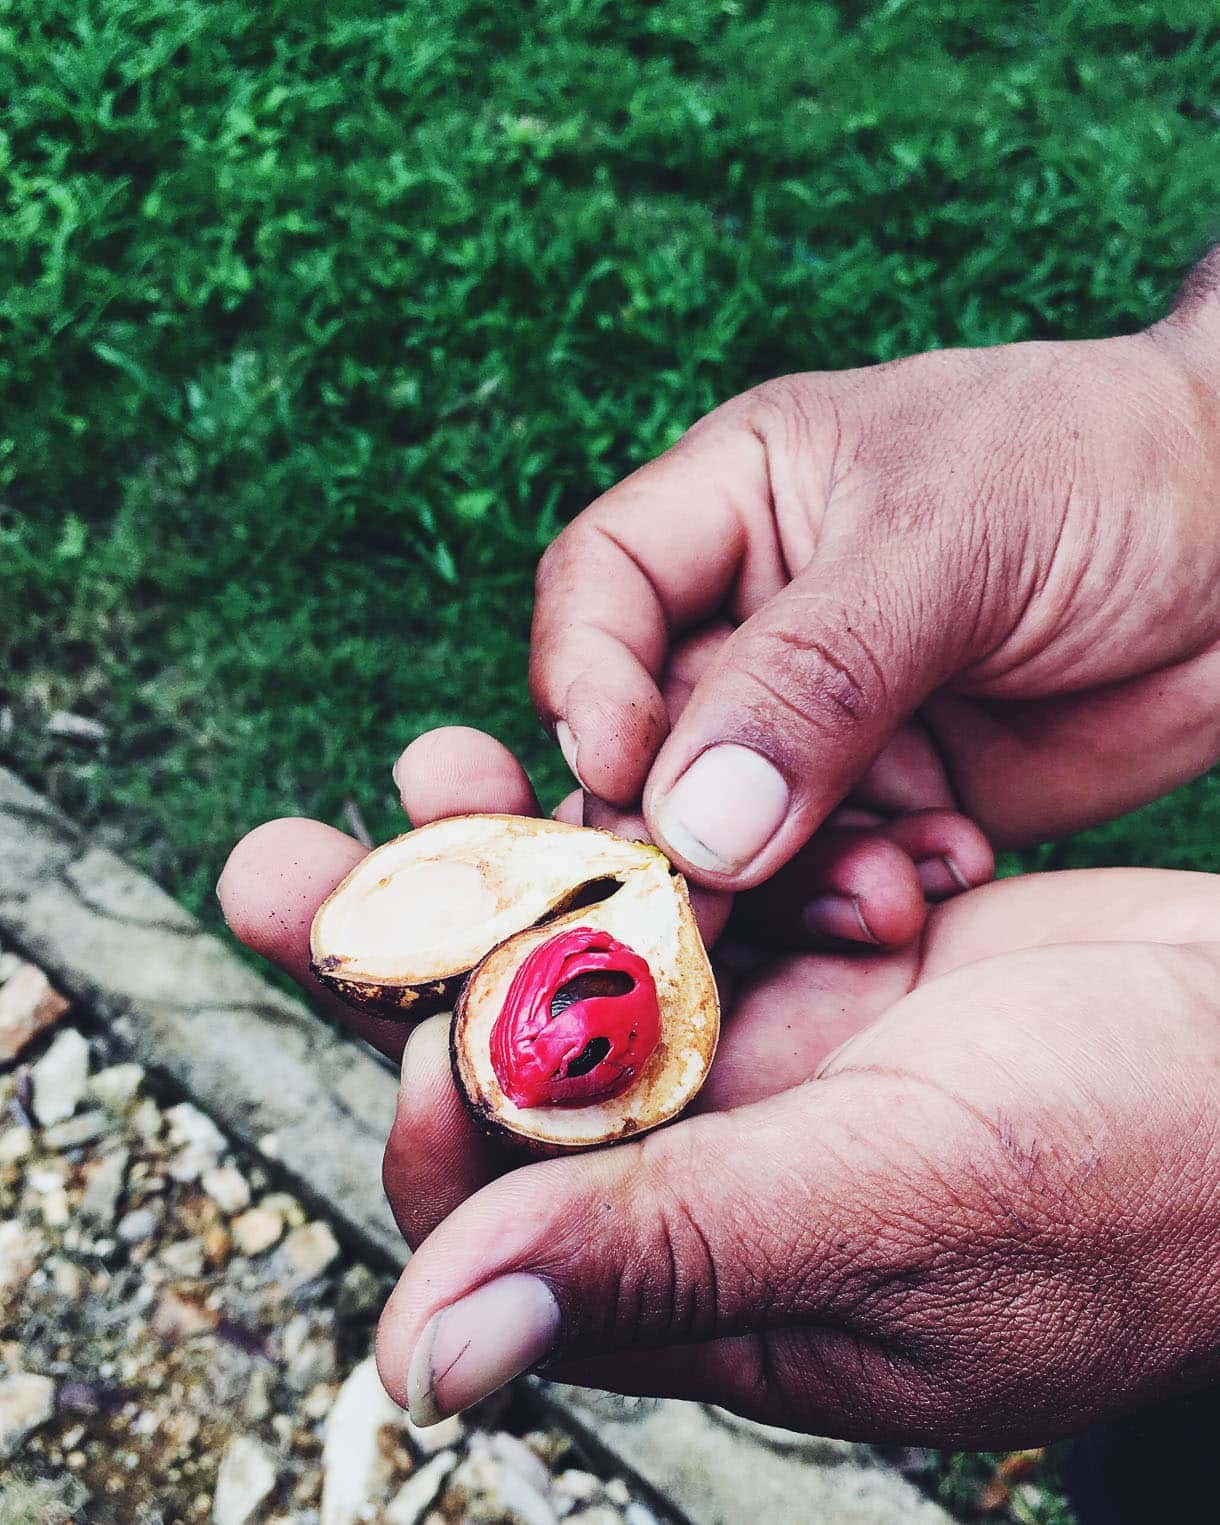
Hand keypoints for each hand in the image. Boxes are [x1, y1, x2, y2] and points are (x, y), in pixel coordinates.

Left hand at [220, 731, 1219, 1447]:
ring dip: (510, 863)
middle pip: (508, 1063)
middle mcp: (715, 1160)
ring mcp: (769, 1050)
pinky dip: (664, 829)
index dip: (435, 1119)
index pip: (506, 1213)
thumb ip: (673, 1259)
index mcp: (710, 1268)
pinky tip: (612, 758)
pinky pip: (701, 884)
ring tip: (436, 764)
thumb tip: (425, 1354)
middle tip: (281, 861)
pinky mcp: (819, 960)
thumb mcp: (898, 1209)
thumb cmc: (1141, 1172)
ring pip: (590, 954)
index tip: (416, 1018)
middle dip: (402, 955)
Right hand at [529, 265, 1219, 887]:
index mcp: (739, 506)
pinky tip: (942, 872)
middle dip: (675, 826)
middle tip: (708, 904)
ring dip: (784, 882)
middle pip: (650, 739)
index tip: (621, 774)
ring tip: (876, 893)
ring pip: (735, 832)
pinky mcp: (898, 799)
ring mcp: (826, 722)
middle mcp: (760, 621)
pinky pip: (836, 873)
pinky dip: (871, 893)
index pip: (599, 592)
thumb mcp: (948, 540)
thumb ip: (815, 676)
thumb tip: (693, 825)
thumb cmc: (1108, 469)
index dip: (586, 685)